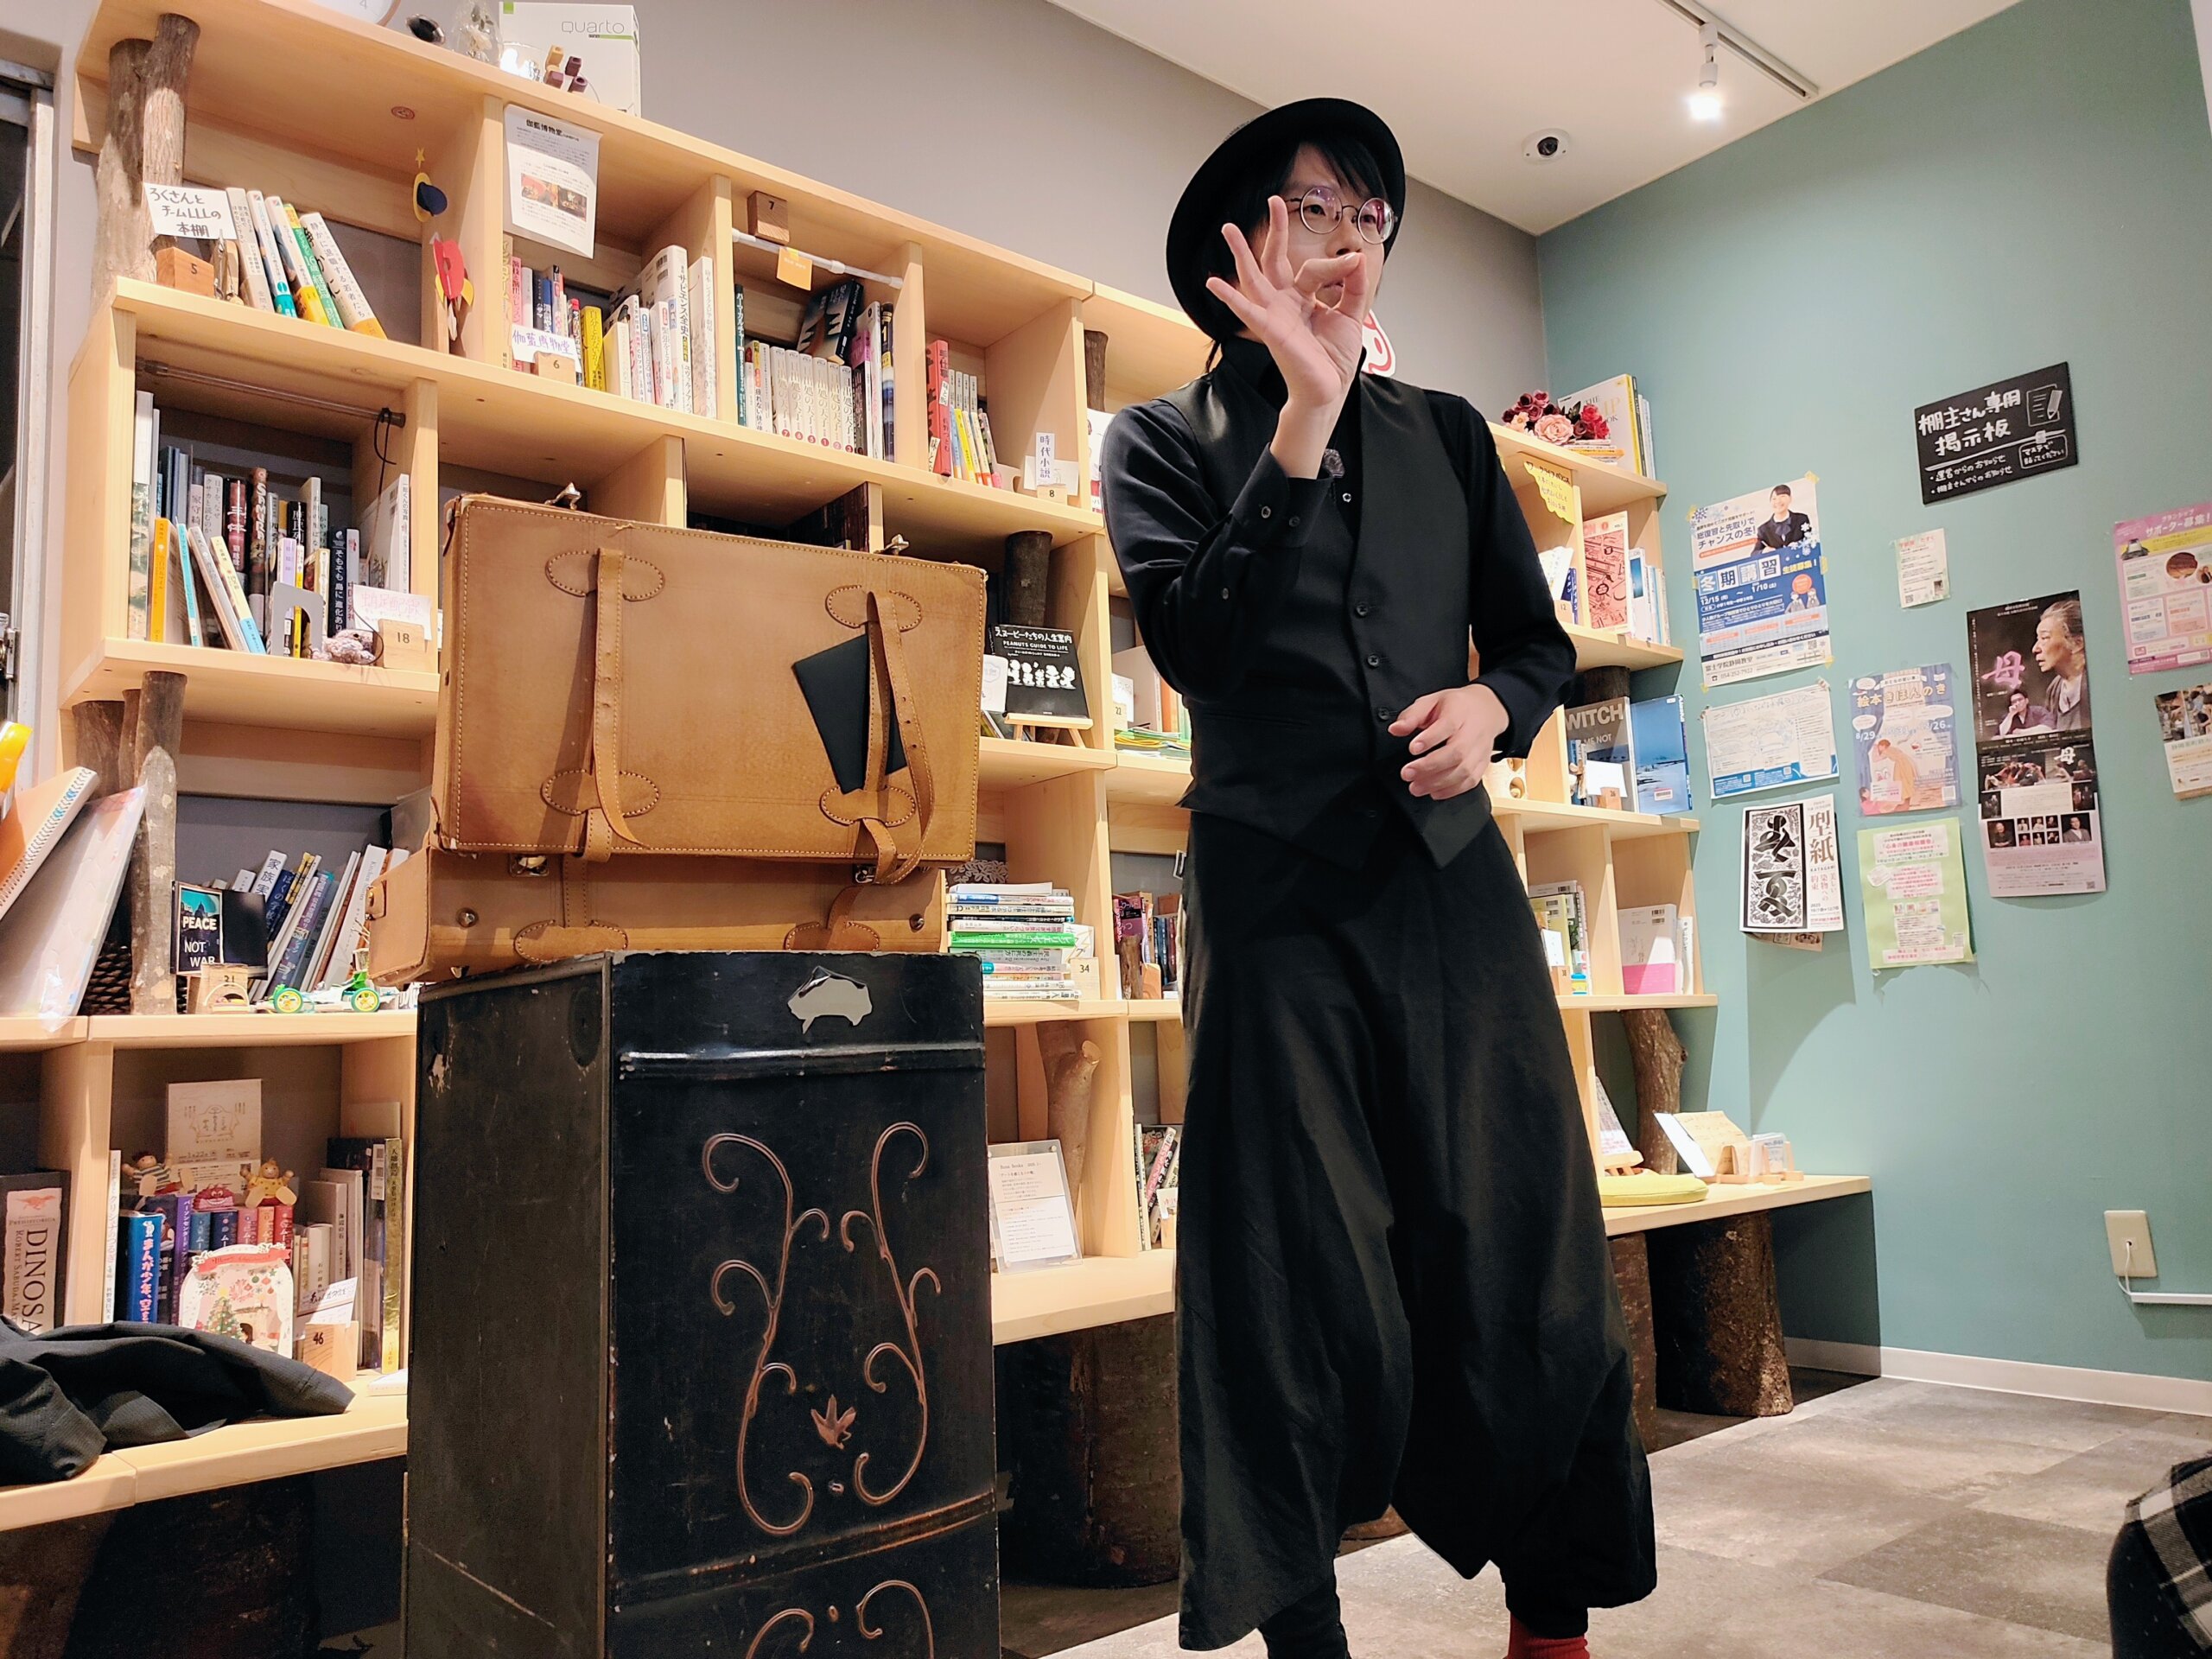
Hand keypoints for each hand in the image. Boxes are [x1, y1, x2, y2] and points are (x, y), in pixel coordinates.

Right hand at [1205, 196, 1371, 417]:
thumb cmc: (1334, 360)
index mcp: (1303, 298)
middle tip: (1273, 201)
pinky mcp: (1269, 329)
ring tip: (1229, 228)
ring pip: (1253, 277)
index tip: (1356, 262)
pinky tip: (1212, 282)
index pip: (1316, 268)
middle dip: (1275, 231)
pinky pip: (1245, 309)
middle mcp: (1285, 302)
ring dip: (1241, 253)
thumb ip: (1354, 287)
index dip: (1338, 263)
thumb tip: (1357, 258)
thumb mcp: (1351, 316)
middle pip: (1275, 260)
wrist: (1328, 390)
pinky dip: (1228, 296)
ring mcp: (1274, 314)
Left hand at [1391, 685, 1510, 800]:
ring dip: (1438, 783)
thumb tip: (1395, 729)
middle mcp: (1472, 733)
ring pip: (1463, 771)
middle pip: (1456, 753)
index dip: (1429, 739)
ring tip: (1416, 787)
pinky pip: (1470, 781)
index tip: (1412, 748)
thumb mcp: (1432, 701)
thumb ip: (1412, 715)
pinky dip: (1452, 790)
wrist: (1487, 710)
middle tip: (1407, 773)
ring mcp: (1479, 751)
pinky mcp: (1482, 764)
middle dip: (1429, 766)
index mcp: (1459, 713)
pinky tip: (1435, 792)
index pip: (1447, 725)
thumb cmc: (1457, 707)